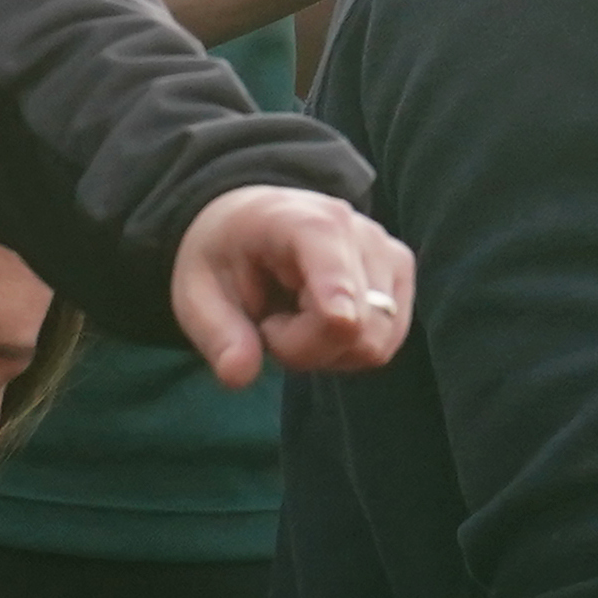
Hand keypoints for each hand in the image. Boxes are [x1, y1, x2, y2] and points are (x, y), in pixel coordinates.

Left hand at [171, 184, 413, 385]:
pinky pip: (385, 343)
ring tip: (296, 318)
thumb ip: (216, 334)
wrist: (256, 221)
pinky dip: (349, 348)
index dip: (335, 308)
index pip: (337, 276)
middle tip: (268, 326)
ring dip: (328, 350)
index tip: (329, 323)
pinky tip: (322, 322)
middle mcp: (361, 234)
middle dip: (303, 348)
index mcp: (305, 222)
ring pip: (375, 343)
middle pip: (355, 329)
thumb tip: (238, 375)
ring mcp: (389, 255)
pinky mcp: (401, 278)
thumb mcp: (196, 292)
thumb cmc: (226, 255)